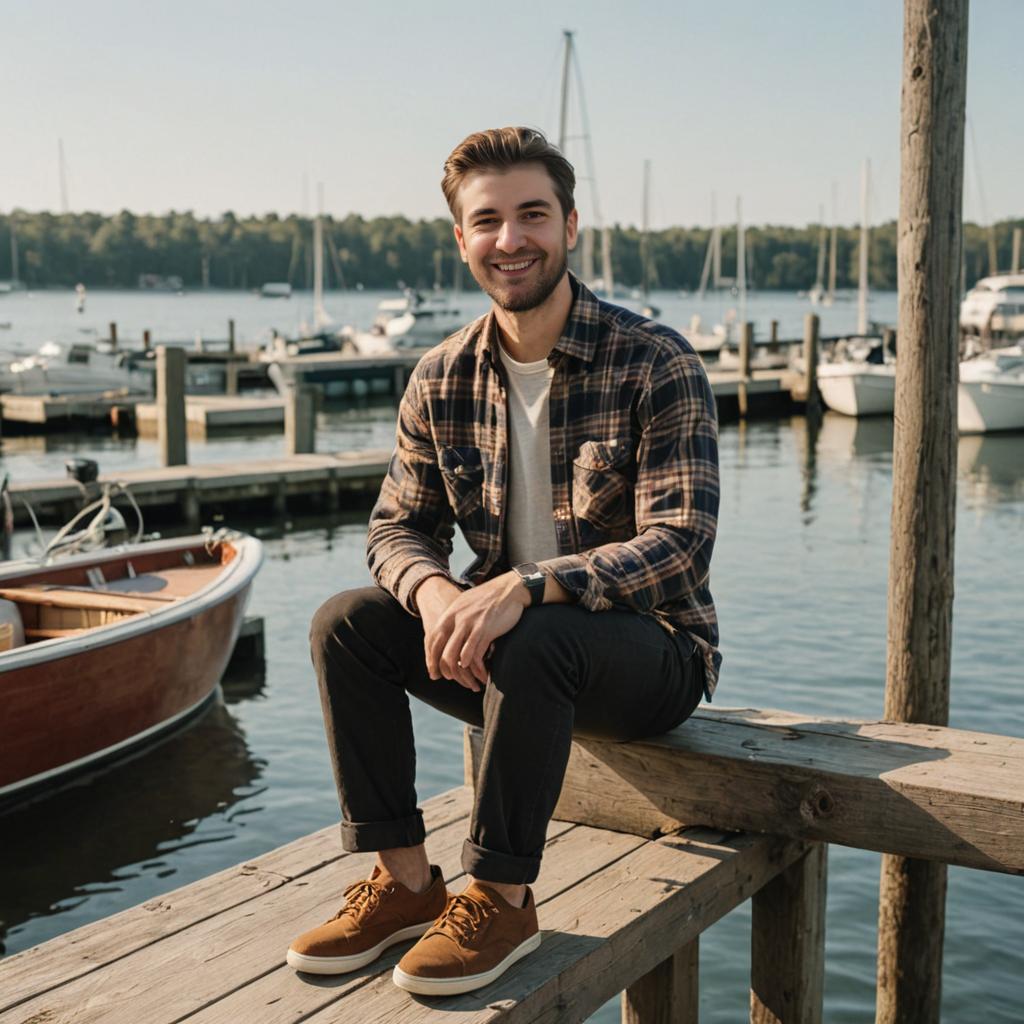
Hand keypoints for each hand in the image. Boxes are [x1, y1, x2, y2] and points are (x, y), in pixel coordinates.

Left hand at [424, 572, 529, 691]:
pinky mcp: (484, 630)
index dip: (431, 658)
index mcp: (450, 613)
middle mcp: (456, 619)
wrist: (509, 588)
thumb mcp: (465, 603)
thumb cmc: (489, 598)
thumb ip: (455, 618)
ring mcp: (470, 624)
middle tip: (449, 679)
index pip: (433, 640)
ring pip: (455, 656)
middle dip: (443, 669)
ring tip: (468, 681)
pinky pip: (474, 655)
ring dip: (461, 673)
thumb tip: (447, 632)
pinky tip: (482, 675)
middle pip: (442, 651)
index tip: (433, 671)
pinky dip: (476, 668)